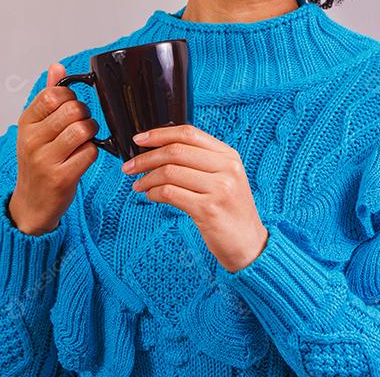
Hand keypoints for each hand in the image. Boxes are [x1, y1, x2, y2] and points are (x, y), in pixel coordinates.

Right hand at [8, 62, 99, 235]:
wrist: (32, 204)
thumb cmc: (38, 162)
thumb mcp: (35, 128)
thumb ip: (47, 96)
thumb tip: (57, 66)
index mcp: (26, 123)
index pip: (52, 94)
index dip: (69, 96)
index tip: (70, 106)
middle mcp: (31, 140)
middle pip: (71, 110)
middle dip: (85, 114)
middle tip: (82, 123)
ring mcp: (45, 160)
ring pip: (82, 129)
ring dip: (92, 132)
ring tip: (85, 138)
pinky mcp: (61, 177)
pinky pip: (90, 152)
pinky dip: (93, 152)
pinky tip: (84, 156)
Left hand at [122, 125, 268, 272]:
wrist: (250, 245)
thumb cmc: (231, 212)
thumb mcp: (226, 179)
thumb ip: (202, 163)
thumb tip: (162, 152)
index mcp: (229, 156)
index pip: (189, 133)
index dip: (159, 134)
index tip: (139, 140)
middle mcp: (226, 168)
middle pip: (176, 151)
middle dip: (146, 158)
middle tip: (130, 167)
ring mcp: (219, 188)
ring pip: (169, 172)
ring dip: (147, 178)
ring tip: (139, 185)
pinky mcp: (208, 209)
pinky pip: (170, 193)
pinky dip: (154, 193)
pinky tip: (151, 197)